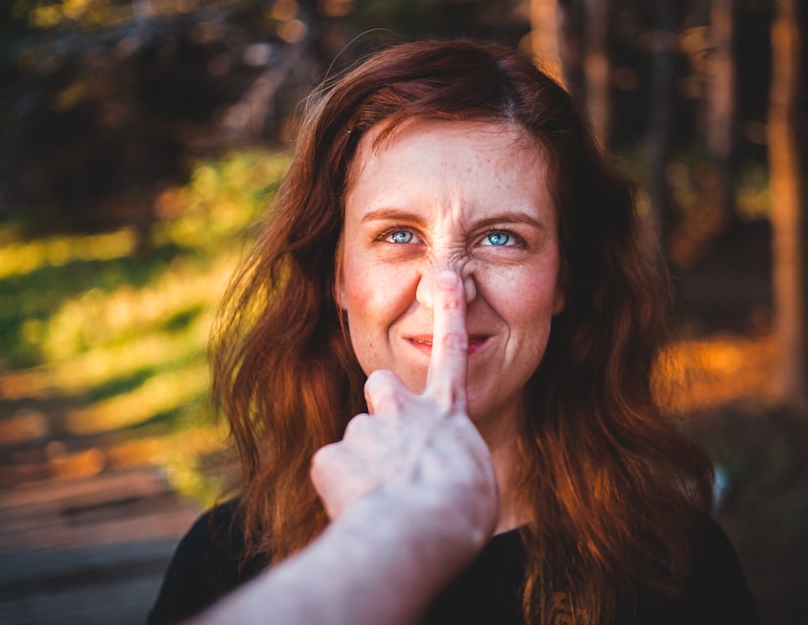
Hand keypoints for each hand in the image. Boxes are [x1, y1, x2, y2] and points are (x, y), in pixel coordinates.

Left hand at [310, 270, 497, 542]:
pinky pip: (331, 471)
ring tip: (381, 498)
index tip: (448, 279)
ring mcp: (364, 429)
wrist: (418, 528)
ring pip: (357, 438)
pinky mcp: (331, 457)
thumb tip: (441, 474)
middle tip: (388, 441)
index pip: (451, 353)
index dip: (448, 314)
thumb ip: (455, 463)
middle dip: (381, 404)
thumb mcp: (476, 484)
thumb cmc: (459, 513)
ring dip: (364, 463)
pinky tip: (356, 509)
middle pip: (383, 384)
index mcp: (446, 415)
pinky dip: (339, 489)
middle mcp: (404, 410)